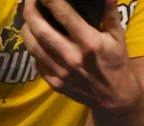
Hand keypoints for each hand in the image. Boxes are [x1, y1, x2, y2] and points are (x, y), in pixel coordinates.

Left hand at [22, 0, 138, 112]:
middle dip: (30, 9)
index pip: (63, 14)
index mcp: (89, 42)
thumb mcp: (117, 36)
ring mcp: (61, 72)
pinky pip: (36, 62)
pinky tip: (35, 39)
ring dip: (26, 28)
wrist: (114, 99)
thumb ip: (110, 12)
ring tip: (28, 17)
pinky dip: (33, 48)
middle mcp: (72, 57)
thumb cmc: (116, 63)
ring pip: (32, 46)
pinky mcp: (55, 83)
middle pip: (40, 29)